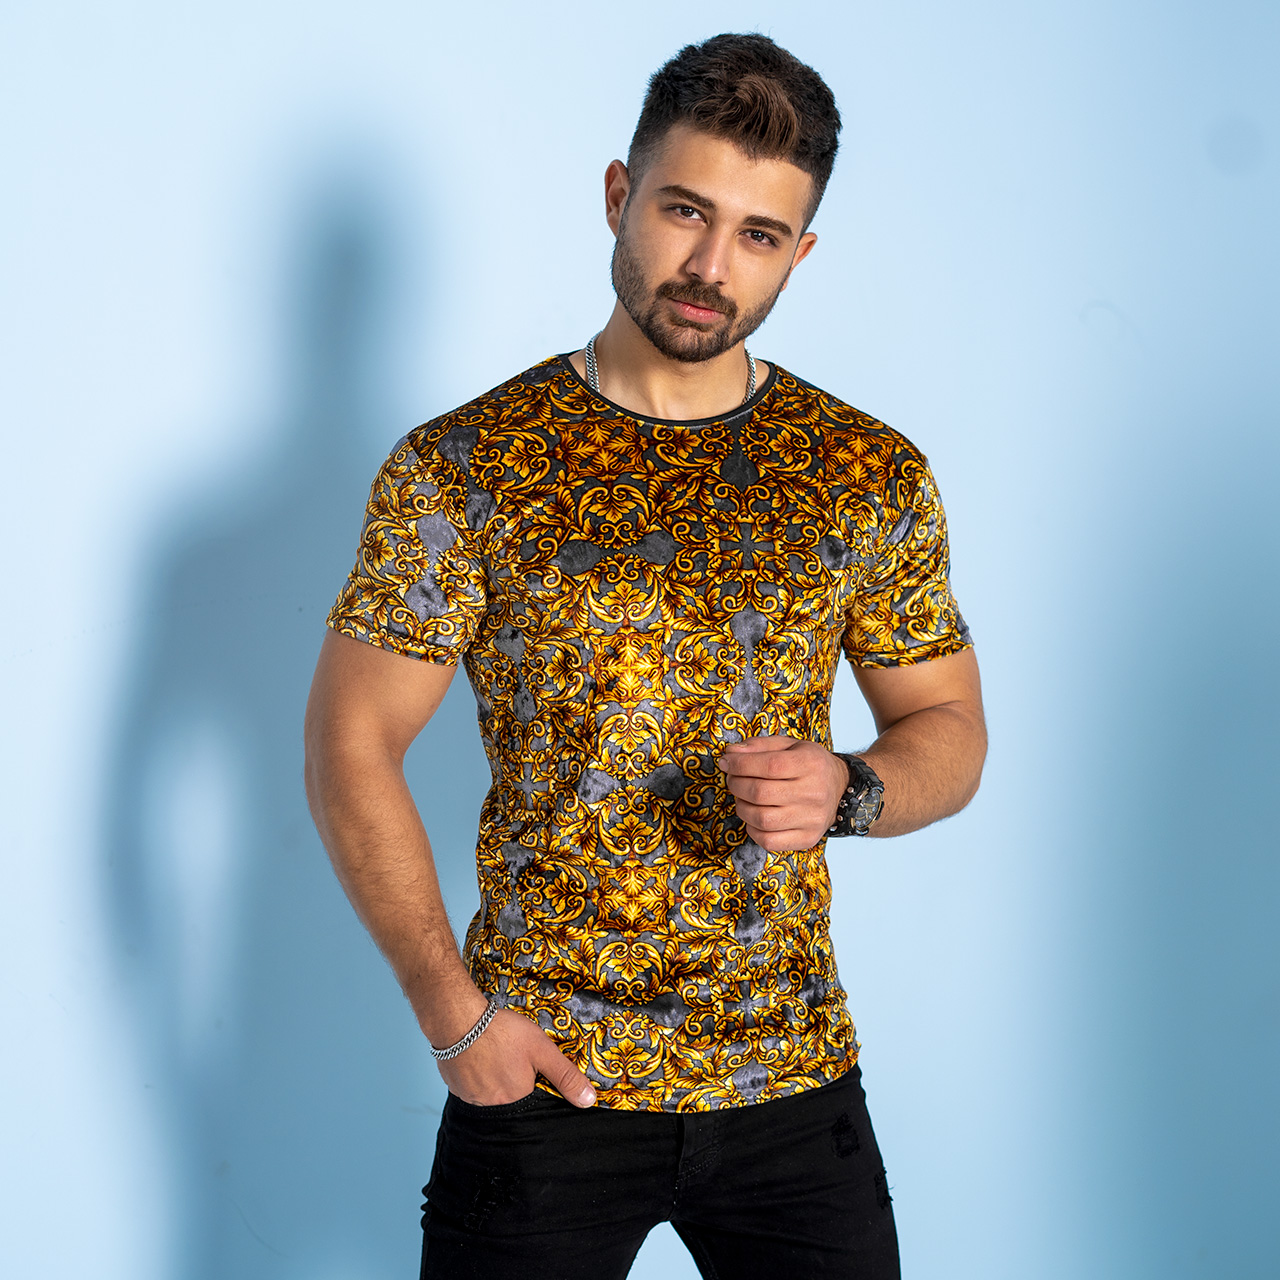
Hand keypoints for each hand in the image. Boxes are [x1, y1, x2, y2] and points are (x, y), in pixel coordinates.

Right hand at [434, 1005, 596, 1107]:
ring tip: (495, 1055)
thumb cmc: (502, 1032)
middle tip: (509, 1057)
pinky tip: (478, 1057)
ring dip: (494, 1078)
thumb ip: (566, 1076)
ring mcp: (470, 1098)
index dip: (533, 1082)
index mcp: (516, 1100)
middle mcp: (492, 1106)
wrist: (457, 1019)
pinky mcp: (454, 1088)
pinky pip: (471, 1087)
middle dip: (513, 1079)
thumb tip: (589, 1101)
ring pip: (489, 1093)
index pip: (532, 1100)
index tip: (529, 1067)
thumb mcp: (542, 1050)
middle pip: (510, 1098)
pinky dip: (476, 1075)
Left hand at [718, 735, 847, 850]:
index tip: (726, 762)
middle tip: (732, 779)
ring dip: (742, 807)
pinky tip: (754, 816)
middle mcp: (815, 792)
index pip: (769, 765)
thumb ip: (759, 746)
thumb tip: (731, 754)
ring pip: (762, 819)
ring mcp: (812, 819)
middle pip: (761, 793)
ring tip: (743, 797)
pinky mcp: (808, 838)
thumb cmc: (808, 764)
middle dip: (736, 784)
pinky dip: (752, 829)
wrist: (839, 788)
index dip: (740, 764)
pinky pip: (769, 841)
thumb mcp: (789, 745)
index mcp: (811, 764)